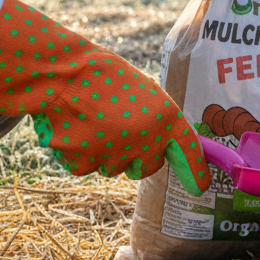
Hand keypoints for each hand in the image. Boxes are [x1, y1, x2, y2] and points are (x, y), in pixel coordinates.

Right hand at [0, 0, 210, 195]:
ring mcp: (113, 155)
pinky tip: (72, 128)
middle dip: (136, 158)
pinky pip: (84, 166)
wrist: (59, 72)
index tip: (200, 187)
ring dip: (104, 153)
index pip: (188, 151)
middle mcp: (145, 141)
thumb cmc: (102, 76)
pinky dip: (77, 153)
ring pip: (112, 168)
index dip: (195, 171)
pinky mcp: (83, 163)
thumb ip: (155, 122)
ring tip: (90, 120)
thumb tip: (160, 148)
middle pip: (147, 168)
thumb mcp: (142, 92)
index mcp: (166, 117)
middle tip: (118, 131)